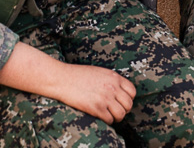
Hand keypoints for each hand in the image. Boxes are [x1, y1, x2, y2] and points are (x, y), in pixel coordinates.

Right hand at [0, 43, 135, 124]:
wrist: (62, 79)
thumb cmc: (78, 75)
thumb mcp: (99, 73)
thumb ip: (111, 81)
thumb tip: (119, 92)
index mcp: (114, 77)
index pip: (132, 91)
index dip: (128, 99)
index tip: (120, 102)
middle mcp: (112, 87)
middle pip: (128, 104)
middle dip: (123, 110)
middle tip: (114, 111)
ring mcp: (105, 98)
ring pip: (121, 114)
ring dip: (116, 117)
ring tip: (108, 115)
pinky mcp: (96, 108)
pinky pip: (110, 120)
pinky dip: (107, 121)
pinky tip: (100, 117)